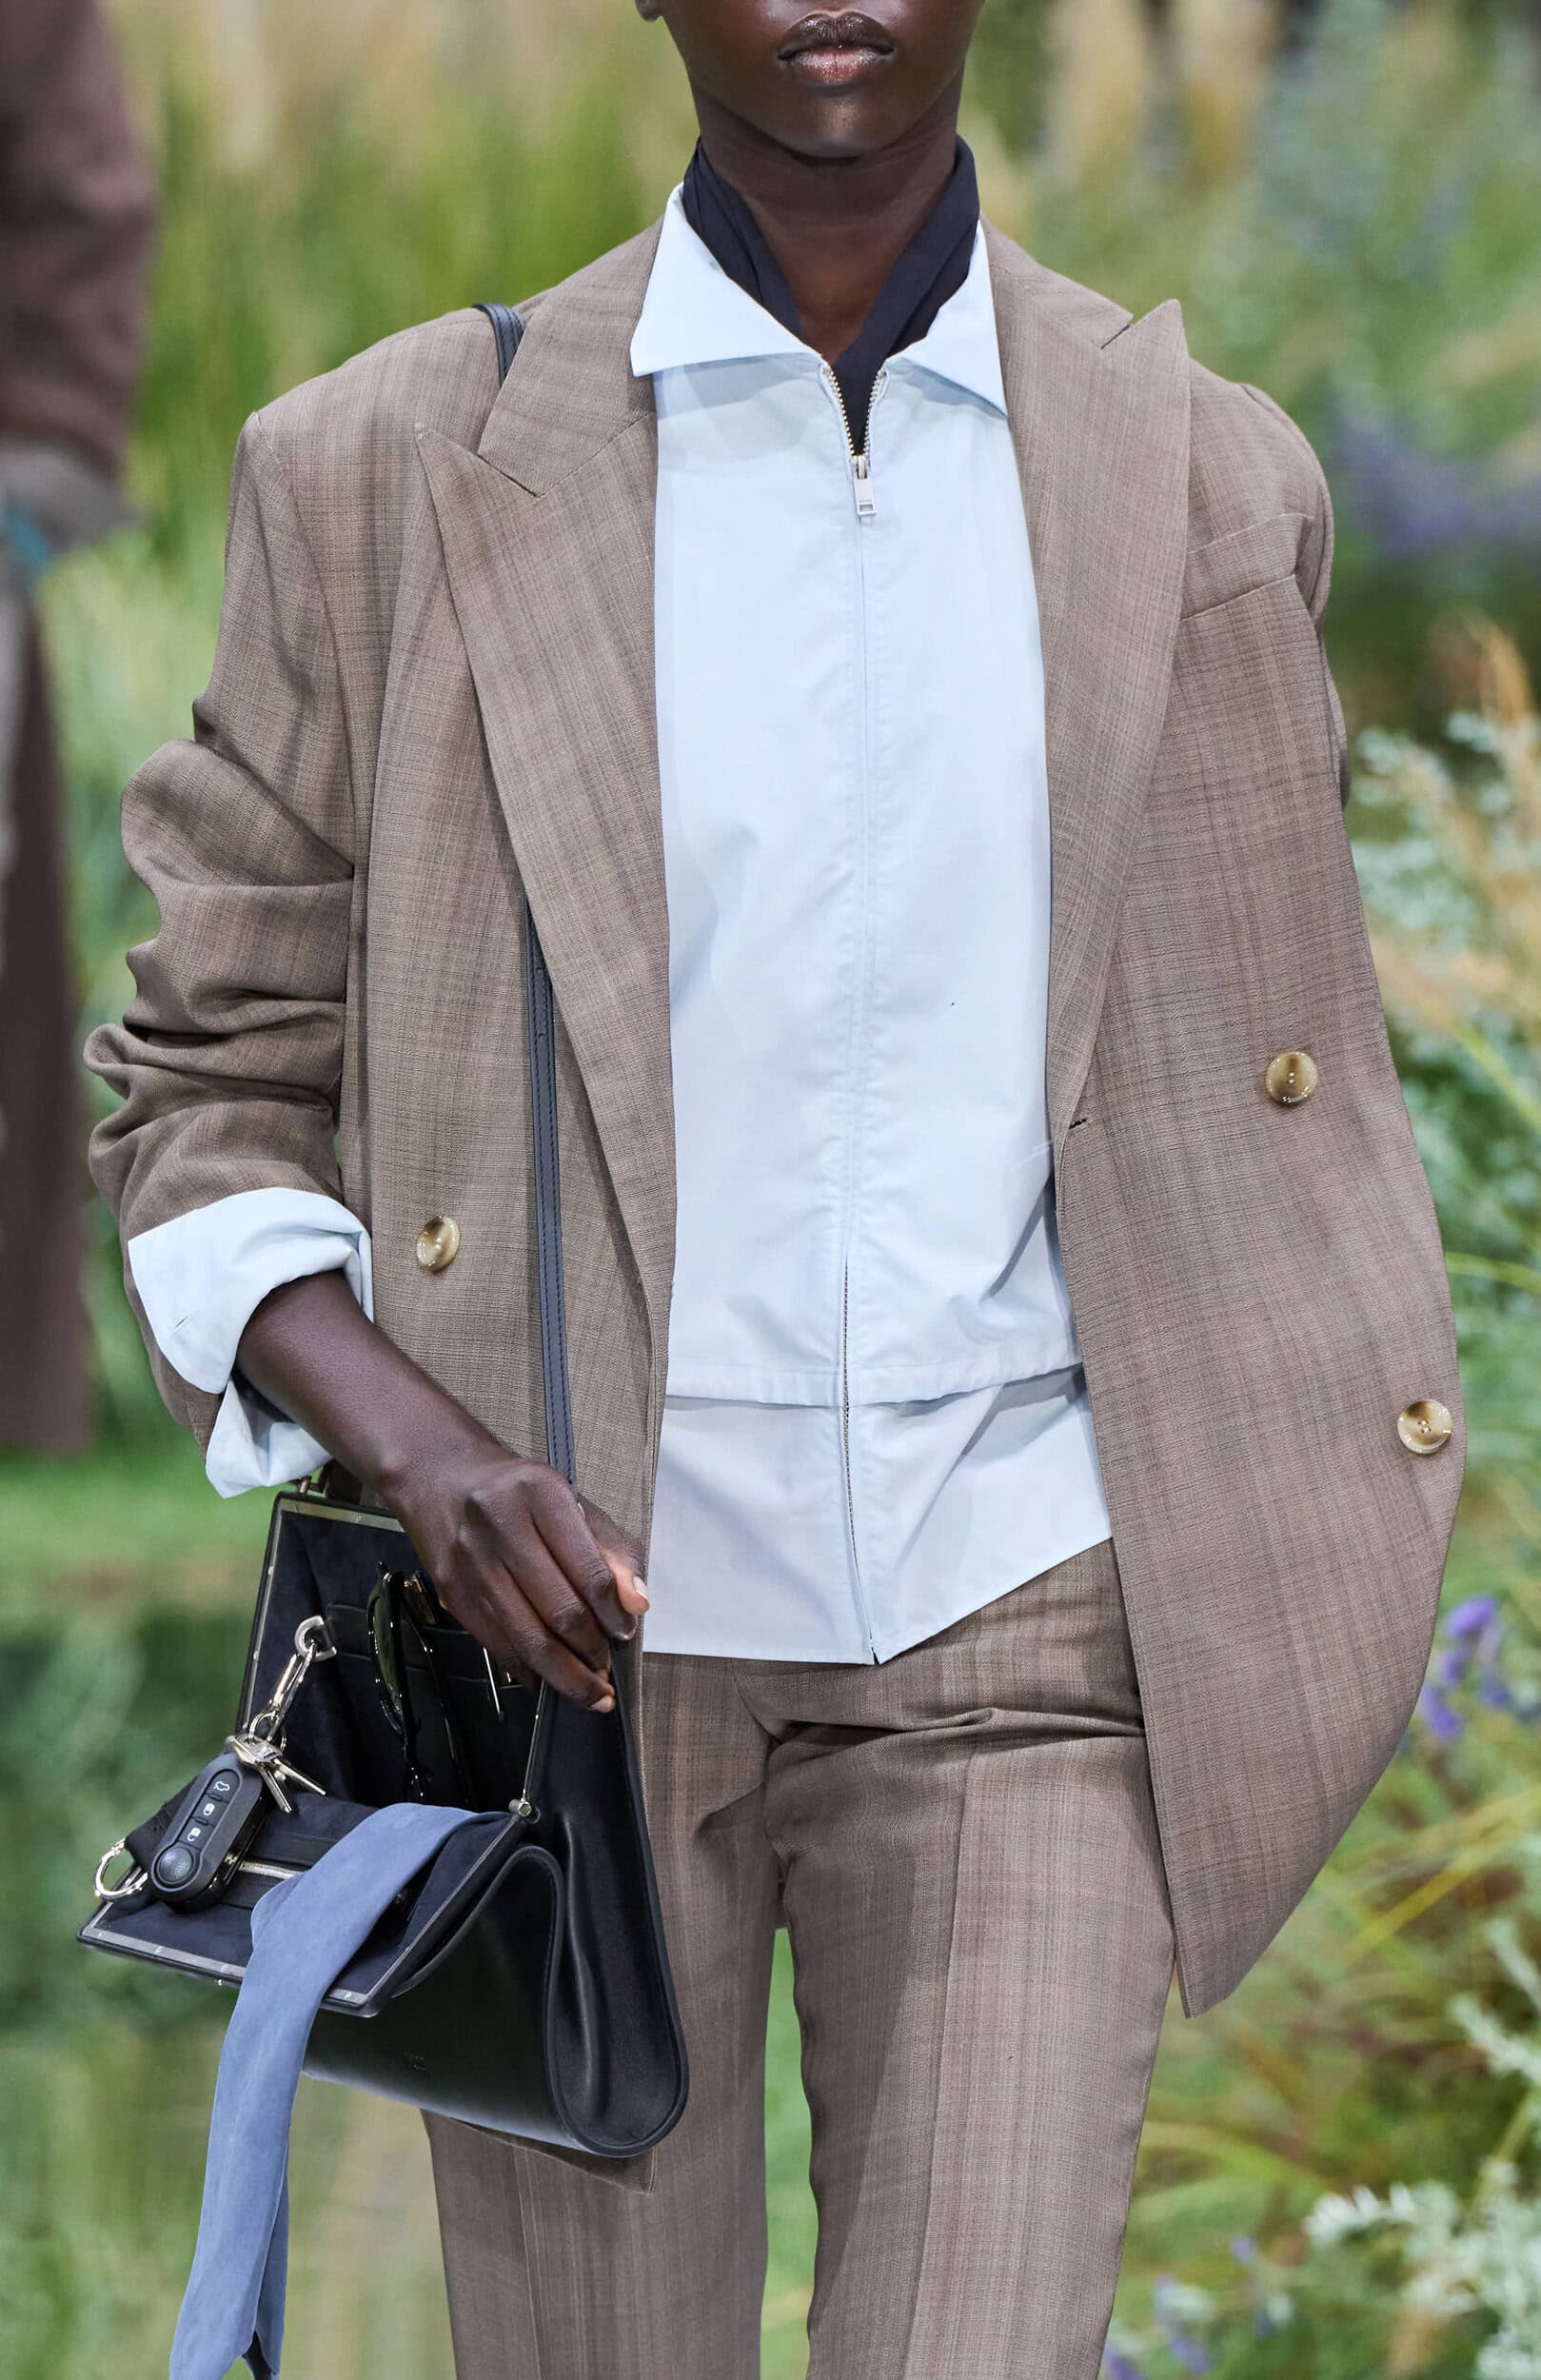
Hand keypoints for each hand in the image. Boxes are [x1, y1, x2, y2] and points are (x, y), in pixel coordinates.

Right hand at [232, 1271, 649, 1712]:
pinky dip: (525, 1668)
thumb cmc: (520, 1493)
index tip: (626, 1634)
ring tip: (589, 1692)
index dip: (613, 1614)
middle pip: (558, 1610)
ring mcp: (470, 1560)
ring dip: (563, 1673)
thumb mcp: (573, 1505)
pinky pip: (495, 1642)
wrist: (440, 1477)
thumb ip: (611, 1551)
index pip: (588, 1571)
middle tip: (608, 1674)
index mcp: (541, 1493)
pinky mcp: (450, 1589)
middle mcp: (500, 1524)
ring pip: (525, 1636)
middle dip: (590, 1652)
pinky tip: (546, 1679)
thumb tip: (638, 1604)